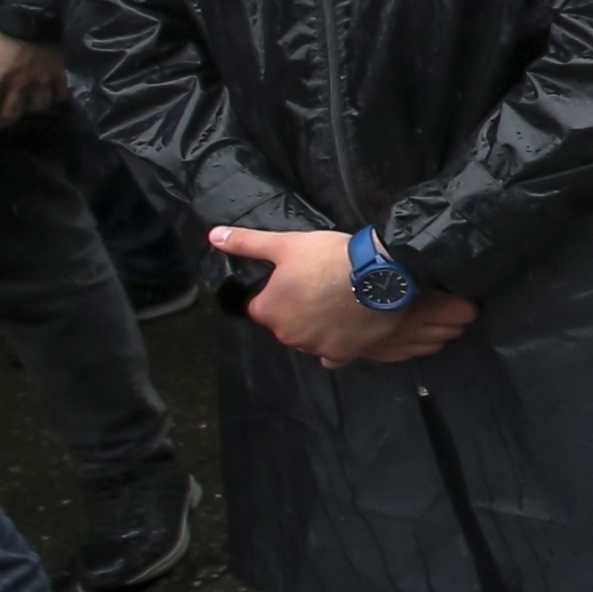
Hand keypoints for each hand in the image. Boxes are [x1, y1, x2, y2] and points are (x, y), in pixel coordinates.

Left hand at [0, 30, 68, 144]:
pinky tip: (50, 96)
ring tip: (24, 107)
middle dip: (0, 123)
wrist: (33, 12)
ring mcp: (41, 79)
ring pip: (37, 107)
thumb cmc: (1, 27)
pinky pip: (60, 94)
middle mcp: (19, 84)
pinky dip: (55, 98)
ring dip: (29, 110)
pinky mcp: (58, 72)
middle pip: (10, 115)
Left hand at [216, 224, 480, 368]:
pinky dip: (334, 343)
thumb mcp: (286, 243)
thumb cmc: (328, 258)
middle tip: (319, 286)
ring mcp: (313, 347)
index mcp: (268, 310)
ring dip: (315, 325)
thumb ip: (248, 243)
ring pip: (307, 338)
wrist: (380, 276)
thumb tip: (212, 236)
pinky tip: (345, 327)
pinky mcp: (340, 355)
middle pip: (284, 323)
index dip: (276, 292)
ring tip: (338, 302)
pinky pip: (330, 354)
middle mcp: (286, 335)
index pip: (260, 306)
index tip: (295, 278)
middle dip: (295, 309)